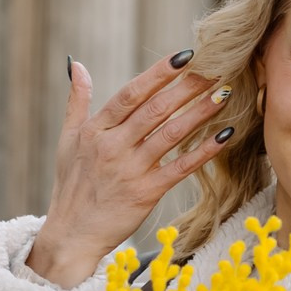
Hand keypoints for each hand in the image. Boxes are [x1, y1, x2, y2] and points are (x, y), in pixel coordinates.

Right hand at [28, 52, 233, 287]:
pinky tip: (224, 136)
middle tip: (215, 67)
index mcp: (95, 130)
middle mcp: (112, 146)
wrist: (72, 235)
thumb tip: (78, 65)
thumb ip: (76, 102)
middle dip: (187, 87)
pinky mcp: (146, 193)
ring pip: (170, 134)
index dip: (158, 74)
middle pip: (155, 109)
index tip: (184, 56)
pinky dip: (203, 151)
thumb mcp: (67, 141)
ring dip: (199, 113)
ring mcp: (130, 170)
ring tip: (223, 95)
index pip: (130, 94)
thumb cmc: (71, 187)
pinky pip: (180, 168)